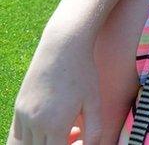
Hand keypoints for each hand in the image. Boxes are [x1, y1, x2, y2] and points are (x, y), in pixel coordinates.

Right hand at [10, 25, 102, 144]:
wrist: (62, 47)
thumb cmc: (83, 73)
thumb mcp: (94, 102)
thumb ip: (95, 131)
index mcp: (55, 125)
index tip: (81, 138)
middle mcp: (35, 123)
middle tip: (78, 131)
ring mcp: (24, 115)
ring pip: (30, 143)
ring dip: (47, 141)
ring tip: (70, 125)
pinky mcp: (18, 106)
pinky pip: (21, 132)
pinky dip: (35, 134)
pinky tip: (53, 120)